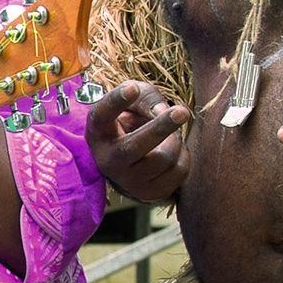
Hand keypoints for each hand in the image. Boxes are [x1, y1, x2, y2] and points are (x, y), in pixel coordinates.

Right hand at [87, 80, 190, 204]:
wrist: (130, 162)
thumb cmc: (131, 123)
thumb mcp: (133, 102)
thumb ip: (146, 98)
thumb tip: (164, 112)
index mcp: (99, 132)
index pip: (102, 115)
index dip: (116, 101)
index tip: (132, 88)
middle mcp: (108, 160)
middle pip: (135, 146)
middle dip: (160, 128)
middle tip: (182, 111)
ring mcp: (128, 181)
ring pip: (164, 157)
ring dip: (175, 140)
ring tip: (170, 135)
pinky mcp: (148, 193)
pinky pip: (179, 172)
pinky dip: (182, 156)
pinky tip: (171, 153)